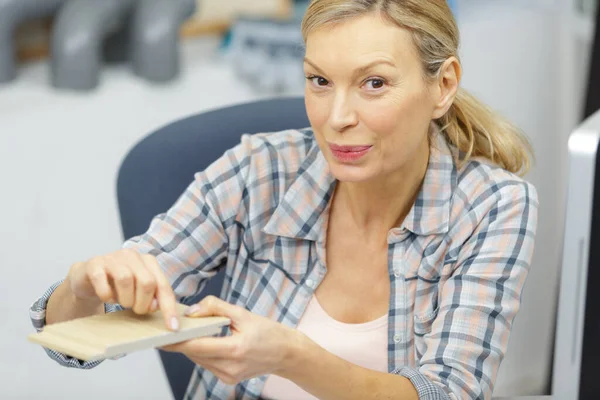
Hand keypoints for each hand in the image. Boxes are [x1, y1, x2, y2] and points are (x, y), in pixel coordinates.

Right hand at [66, 248, 178, 330]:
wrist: (86, 278)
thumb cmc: (117, 286)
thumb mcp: (138, 292)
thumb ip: (152, 298)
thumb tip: (156, 307)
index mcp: (149, 262)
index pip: (163, 286)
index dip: (169, 308)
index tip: (172, 328)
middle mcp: (133, 256)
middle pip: (147, 282)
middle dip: (143, 303)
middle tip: (135, 310)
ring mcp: (113, 258)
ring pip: (126, 279)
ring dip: (125, 299)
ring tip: (121, 302)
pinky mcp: (94, 263)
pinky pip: (102, 279)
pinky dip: (106, 294)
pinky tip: (107, 297)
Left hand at [162, 296, 298, 384]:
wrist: (286, 354)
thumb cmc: (268, 332)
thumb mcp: (243, 313)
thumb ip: (216, 308)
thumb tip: (192, 311)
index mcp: (236, 349)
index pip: (197, 346)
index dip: (177, 340)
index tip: (161, 333)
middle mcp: (230, 367)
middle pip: (194, 354)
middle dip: (181, 340)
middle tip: (169, 326)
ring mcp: (228, 376)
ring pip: (199, 359)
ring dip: (191, 346)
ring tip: (184, 331)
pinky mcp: (228, 379)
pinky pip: (207, 364)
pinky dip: (202, 352)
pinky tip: (203, 341)